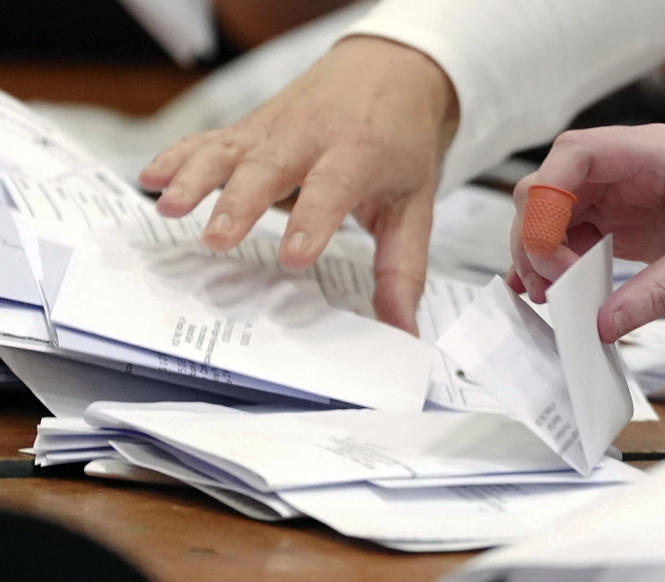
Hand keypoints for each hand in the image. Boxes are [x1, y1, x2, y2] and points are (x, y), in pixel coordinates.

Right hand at [139, 36, 458, 334]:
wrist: (390, 69)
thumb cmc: (401, 144)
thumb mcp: (416, 205)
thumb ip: (404, 269)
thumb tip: (403, 329)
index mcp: (358, 155)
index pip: (332, 189)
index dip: (313, 221)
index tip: (294, 257)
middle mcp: (310, 137)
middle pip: (269, 168)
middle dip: (240, 202)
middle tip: (217, 240)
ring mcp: (274, 129)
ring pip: (229, 149)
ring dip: (195, 176)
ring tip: (167, 206)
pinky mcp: (250, 128)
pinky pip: (210, 139)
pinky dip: (178, 155)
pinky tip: (149, 177)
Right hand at [508, 125, 664, 341]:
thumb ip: (659, 292)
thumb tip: (604, 326)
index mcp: (648, 152)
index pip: (571, 157)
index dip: (546, 202)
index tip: (548, 252)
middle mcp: (627, 168)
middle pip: (550, 187)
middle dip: (536, 235)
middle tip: (550, 287)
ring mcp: (624, 194)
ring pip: (557, 215)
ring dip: (543, 254)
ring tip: (548, 298)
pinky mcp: (628, 221)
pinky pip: (579, 236)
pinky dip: (560, 262)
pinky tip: (550, 291)